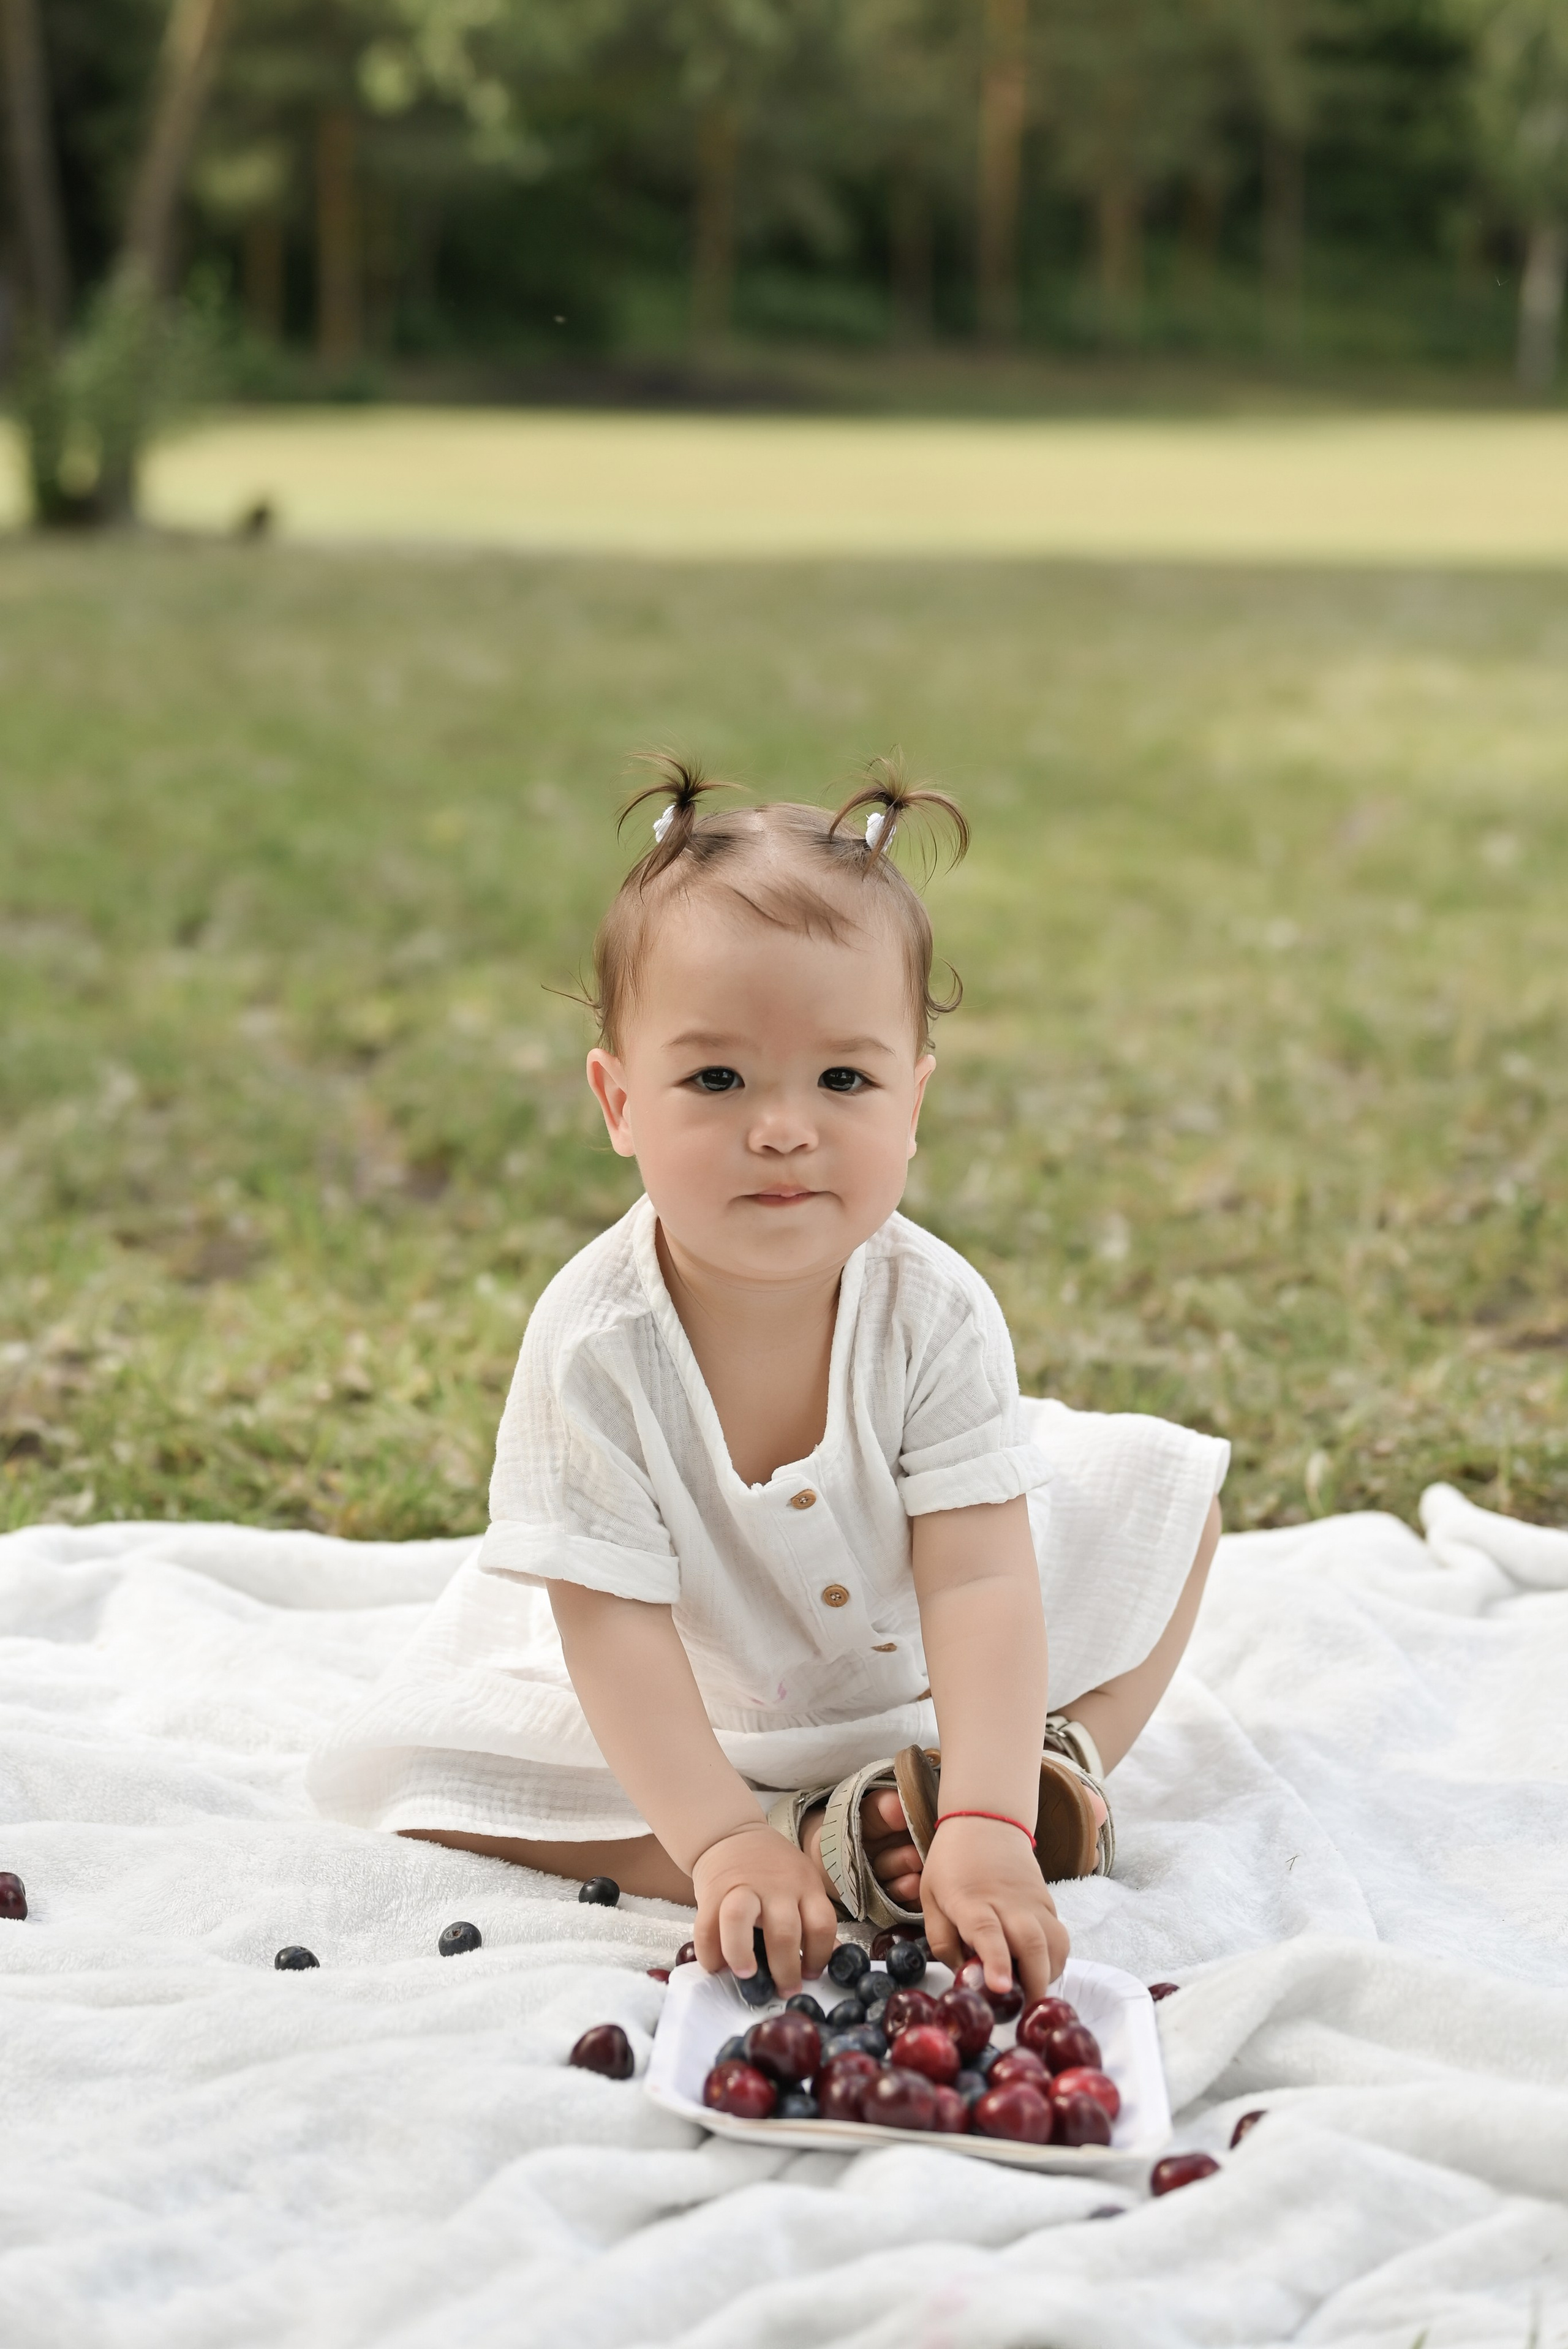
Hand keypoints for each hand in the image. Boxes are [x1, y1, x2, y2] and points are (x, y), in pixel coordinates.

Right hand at [690, 1825, 838, 1997]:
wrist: (731, 1835)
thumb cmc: (771, 1869)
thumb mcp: (800, 1884)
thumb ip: (810, 1920)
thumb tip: (825, 1964)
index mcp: (805, 1885)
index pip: (822, 1924)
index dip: (820, 1957)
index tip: (811, 1976)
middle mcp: (776, 1885)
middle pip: (784, 1930)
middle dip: (785, 1969)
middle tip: (784, 1990)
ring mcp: (741, 1886)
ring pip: (739, 1918)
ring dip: (741, 1954)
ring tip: (746, 1976)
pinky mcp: (711, 1891)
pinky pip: (706, 1926)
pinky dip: (709, 1953)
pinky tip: (716, 1966)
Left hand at [918, 1817, 1068, 2004]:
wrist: (987, 1821)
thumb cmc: (952, 1863)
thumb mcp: (930, 1897)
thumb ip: (942, 1939)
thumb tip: (963, 1975)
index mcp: (970, 1900)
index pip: (986, 1931)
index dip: (994, 1961)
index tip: (1000, 1987)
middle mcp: (1007, 1901)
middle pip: (1031, 1943)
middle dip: (1034, 1983)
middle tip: (1025, 2012)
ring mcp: (1032, 1901)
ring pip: (1054, 1942)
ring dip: (1049, 1974)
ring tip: (1034, 1993)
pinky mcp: (1048, 1901)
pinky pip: (1059, 1936)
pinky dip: (1055, 1959)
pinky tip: (1041, 1971)